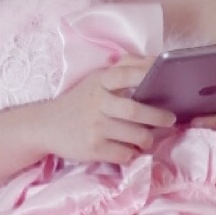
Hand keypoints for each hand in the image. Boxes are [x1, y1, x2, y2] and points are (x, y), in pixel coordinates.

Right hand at [40, 59, 177, 166]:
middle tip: (170, 119)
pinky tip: (130, 149)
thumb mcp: (96, 79)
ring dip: (147, 139)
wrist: (45, 126)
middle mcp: (97, 103)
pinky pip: (124, 154)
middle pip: (136, 111)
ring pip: (135, 135)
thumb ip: (124, 67)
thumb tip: (154, 60)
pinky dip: (132, 153)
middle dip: (158, 117)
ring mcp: (95, 127)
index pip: (127, 73)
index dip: (149, 75)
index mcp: (100, 81)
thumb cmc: (80, 101)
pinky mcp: (93, 149)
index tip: (168, 79)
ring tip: (148, 138)